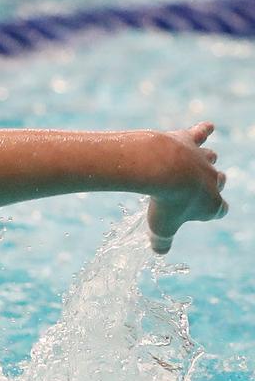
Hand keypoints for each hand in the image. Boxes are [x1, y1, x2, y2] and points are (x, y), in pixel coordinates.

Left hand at [146, 122, 227, 253]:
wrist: (161, 168)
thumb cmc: (164, 202)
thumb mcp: (161, 228)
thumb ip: (162, 242)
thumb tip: (159, 252)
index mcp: (211, 204)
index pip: (220, 210)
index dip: (211, 212)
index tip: (203, 213)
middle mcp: (212, 179)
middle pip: (219, 180)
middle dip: (209, 184)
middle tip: (191, 188)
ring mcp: (201, 158)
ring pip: (211, 157)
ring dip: (205, 160)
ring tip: (195, 162)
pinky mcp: (188, 140)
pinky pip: (200, 132)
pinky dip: (203, 130)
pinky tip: (205, 128)